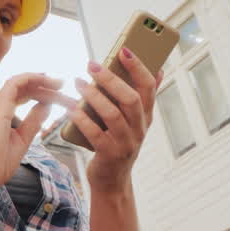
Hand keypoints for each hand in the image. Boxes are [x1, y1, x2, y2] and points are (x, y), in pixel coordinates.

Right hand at [0, 73, 69, 196]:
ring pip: (22, 83)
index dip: (42, 93)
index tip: (62, 98)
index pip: (22, 96)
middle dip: (47, 88)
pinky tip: (47, 80)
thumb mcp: (22, 139)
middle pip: (24, 89)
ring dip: (42, 81)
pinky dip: (32, 78)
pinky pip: (15, 82)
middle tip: (67, 91)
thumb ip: (33, 121)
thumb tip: (46, 106)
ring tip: (61, 84)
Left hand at [70, 49, 162, 193]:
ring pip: (113, 114)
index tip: (124, 50)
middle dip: (111, 79)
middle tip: (91, 65)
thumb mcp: (135, 121)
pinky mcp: (109, 155)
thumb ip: (142, 97)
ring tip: (78, 83)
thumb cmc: (119, 143)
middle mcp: (139, 128)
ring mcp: (126, 142)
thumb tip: (159, 70)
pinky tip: (71, 109)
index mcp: (146, 116)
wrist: (112, 180)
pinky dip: (82, 119)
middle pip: (131, 98)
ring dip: (94, 96)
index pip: (148, 87)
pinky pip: (95, 134)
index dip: (138, 67)